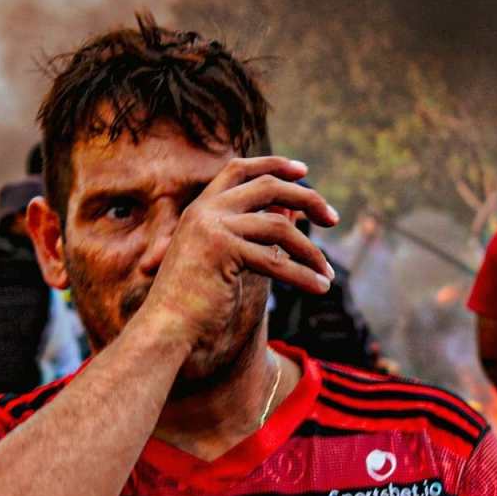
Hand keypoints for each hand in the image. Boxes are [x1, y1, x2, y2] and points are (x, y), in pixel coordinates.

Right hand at [137, 156, 338, 348]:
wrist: (163, 330)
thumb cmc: (192, 303)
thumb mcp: (223, 259)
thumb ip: (251, 232)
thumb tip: (291, 211)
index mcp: (199, 210)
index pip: (238, 169)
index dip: (272, 164)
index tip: (303, 170)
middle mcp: (204, 211)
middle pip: (267, 186)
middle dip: (307, 198)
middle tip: (333, 219)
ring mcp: (211, 228)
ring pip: (279, 226)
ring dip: (310, 251)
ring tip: (328, 274)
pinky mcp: (222, 250)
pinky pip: (276, 260)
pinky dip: (303, 275)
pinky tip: (320, 288)